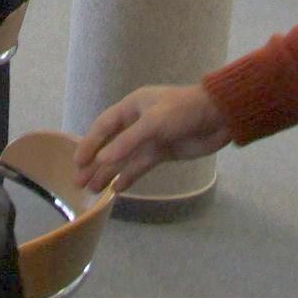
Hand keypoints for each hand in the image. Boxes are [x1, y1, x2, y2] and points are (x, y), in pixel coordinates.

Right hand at [74, 83, 232, 193]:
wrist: (219, 116)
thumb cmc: (184, 111)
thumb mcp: (154, 123)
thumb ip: (127, 142)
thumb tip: (101, 160)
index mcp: (132, 106)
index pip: (103, 126)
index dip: (89, 144)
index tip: (77, 163)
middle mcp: (138, 122)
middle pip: (110, 144)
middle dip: (94, 163)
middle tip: (78, 182)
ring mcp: (150, 138)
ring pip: (124, 158)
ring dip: (108, 173)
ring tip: (93, 190)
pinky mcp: (163, 152)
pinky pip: (140, 166)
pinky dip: (129, 176)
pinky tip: (117, 189)